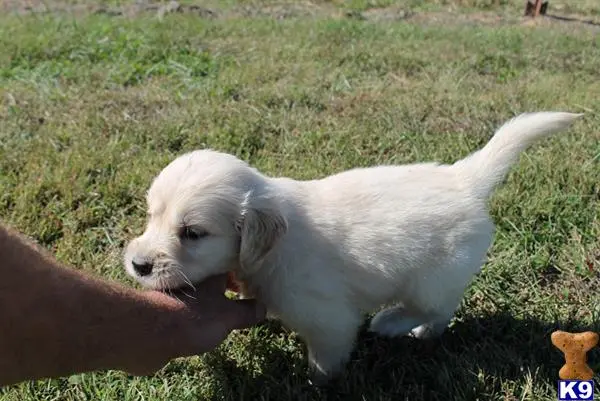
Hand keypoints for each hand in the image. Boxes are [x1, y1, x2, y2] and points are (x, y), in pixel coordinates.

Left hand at [127, 274, 264, 375]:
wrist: (150, 334)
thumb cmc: (193, 318)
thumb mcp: (230, 316)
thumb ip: (248, 311)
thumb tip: (263, 308)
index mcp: (211, 270)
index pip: (231, 262)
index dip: (241, 271)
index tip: (249, 281)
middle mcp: (192, 274)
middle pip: (212, 275)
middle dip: (224, 285)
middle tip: (237, 296)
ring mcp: (175, 291)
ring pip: (197, 290)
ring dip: (207, 299)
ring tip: (219, 313)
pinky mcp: (162, 308)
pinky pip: (184, 305)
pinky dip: (193, 311)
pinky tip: (196, 324)